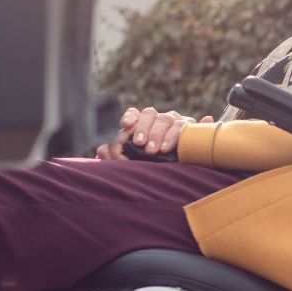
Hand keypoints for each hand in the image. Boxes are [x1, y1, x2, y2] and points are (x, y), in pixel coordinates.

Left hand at [95, 107, 213, 159]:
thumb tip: (100, 150)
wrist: (181, 177)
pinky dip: (180, 133)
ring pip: (167, 119)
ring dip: (161, 134)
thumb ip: (114, 158)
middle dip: (145, 128)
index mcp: (144, 125)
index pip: (136, 114)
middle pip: (150, 114)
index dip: (130, 117)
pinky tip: (174, 144)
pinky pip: (187, 127)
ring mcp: (176, 123)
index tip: (126, 126)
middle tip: (141, 144)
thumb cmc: (151, 167)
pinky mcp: (192, 131)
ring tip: (158, 150)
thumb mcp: (132, 164)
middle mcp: (160, 121)